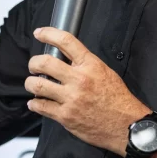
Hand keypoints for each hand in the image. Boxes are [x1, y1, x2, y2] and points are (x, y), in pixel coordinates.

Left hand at [25, 27, 150, 156]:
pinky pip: (40, 106)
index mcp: (90, 65)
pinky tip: (37, 102)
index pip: (66, 41)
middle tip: (34, 66)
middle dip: (33, 63)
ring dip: (31, 83)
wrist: (125, 125)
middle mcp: (79, 79)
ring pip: (37, 85)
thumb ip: (85, 64)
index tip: (40, 33)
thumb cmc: (118, 99)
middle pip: (44, 63)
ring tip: (33, 84)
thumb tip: (66, 58)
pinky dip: (34, 103)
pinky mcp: (65, 116)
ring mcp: (71, 98)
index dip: (49, 34)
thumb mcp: (105, 72)